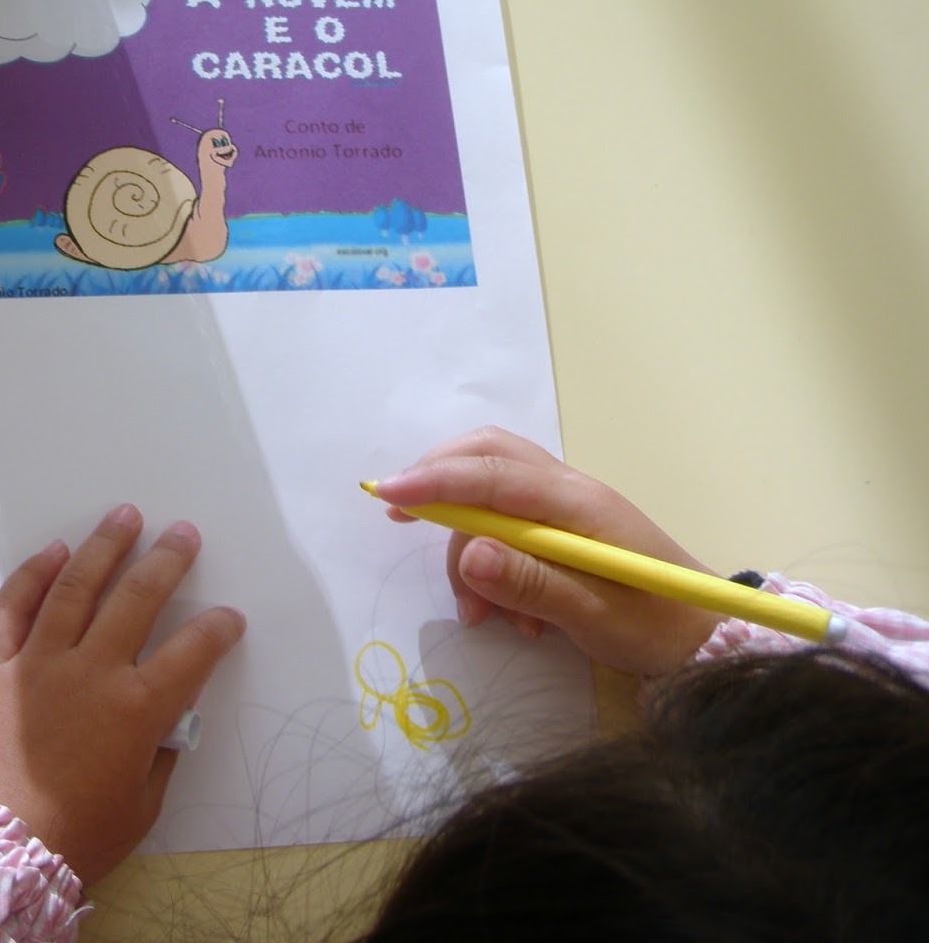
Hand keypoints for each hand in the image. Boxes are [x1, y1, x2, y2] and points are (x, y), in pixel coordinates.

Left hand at [0, 505, 245, 886]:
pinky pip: (12, 608)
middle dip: (166, 560)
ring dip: (103, 547)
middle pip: (136, 599)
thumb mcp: (140, 807)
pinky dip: (31, 575)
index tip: (229, 616)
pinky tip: (53, 551)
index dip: (217, 629)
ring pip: (75, 588)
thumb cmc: (76, 837)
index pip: (192, 652)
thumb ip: (160, 756)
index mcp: (137, 709)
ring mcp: (39, 662)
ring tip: (125, 515)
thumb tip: (168, 721)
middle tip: (183, 532)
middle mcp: (92, 671)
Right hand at [368, 427, 720, 675]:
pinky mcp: (563, 526)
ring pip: (489, 491)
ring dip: (465, 546)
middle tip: (399, 515)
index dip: (435, 482)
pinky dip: (488, 560)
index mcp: (576, 503)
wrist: (706, 638)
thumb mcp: (595, 617)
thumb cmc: (656, 628)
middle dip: (437, 480)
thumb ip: (533, 584)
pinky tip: (504, 613)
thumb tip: (470, 554)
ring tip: (478, 613)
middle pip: (487, 455)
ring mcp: (565, 505)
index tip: (386, 495)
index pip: (493, 474)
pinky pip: (506, 522)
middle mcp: (568, 490)